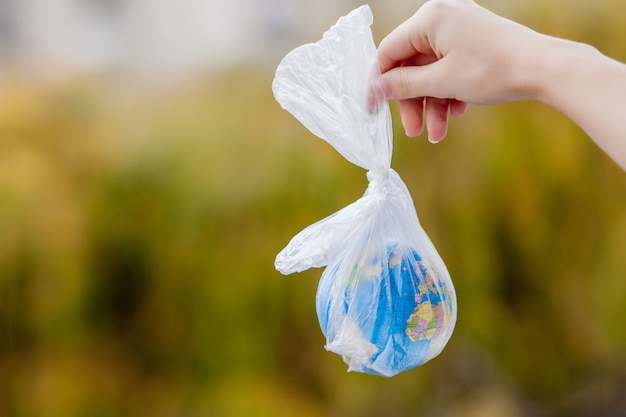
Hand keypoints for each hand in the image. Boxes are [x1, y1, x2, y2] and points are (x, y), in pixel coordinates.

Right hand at [373, 0, 541, 141]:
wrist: (544, 69)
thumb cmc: (493, 70)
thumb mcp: (441, 82)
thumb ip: (403, 85)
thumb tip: (374, 89)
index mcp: (429, 18)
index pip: (389, 51)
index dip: (378, 82)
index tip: (371, 109)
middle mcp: (442, 18)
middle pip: (411, 65)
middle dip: (413, 101)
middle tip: (413, 130)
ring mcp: (460, 30)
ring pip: (432, 72)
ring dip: (432, 104)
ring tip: (437, 134)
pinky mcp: (473, 42)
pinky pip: (449, 69)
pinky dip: (449, 93)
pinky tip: (457, 113)